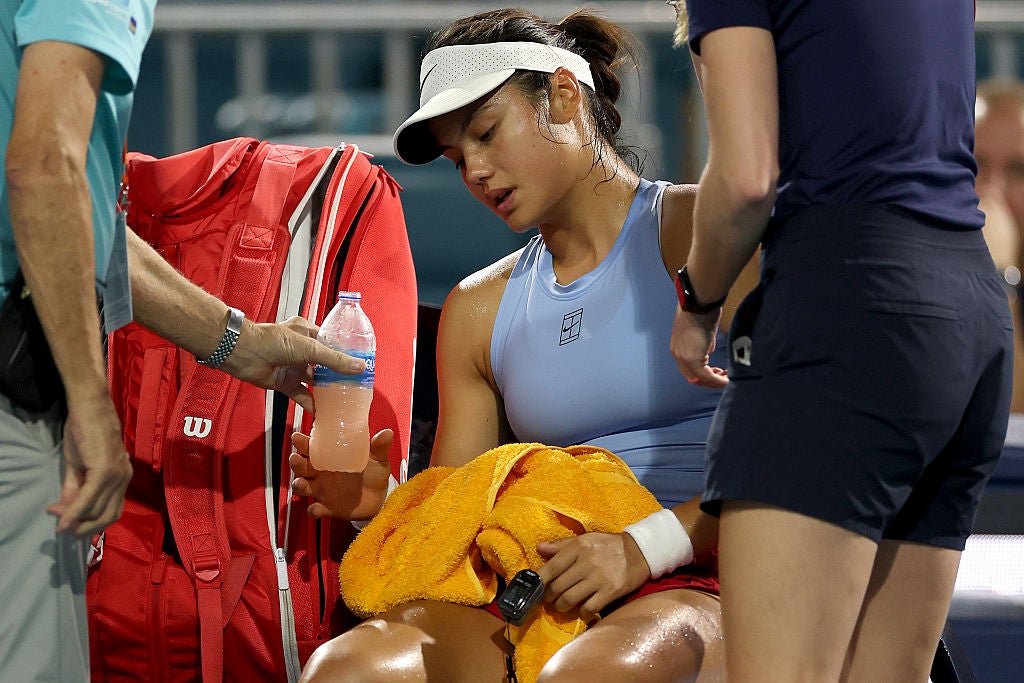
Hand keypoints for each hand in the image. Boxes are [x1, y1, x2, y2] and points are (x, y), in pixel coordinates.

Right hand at [46, 395, 132, 536]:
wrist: (90, 407)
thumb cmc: (86, 432)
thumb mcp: (78, 465)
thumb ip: (75, 488)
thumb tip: (68, 511)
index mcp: (121, 479)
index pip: (109, 511)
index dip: (88, 521)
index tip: (65, 523)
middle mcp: (124, 480)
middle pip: (107, 517)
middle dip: (84, 528)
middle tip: (62, 528)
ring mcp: (117, 476)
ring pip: (98, 511)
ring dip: (75, 519)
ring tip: (55, 514)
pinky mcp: (105, 471)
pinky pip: (90, 499)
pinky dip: (75, 512)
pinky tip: (62, 521)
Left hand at [220, 316, 365, 413]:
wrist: (243, 353)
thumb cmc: (272, 341)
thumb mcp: (310, 348)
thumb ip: (334, 359)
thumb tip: (357, 366)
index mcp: (307, 332)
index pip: (331, 344)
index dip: (345, 353)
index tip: (359, 364)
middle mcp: (301, 349)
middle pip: (324, 364)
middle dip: (337, 374)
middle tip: (354, 384)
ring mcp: (293, 367)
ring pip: (314, 380)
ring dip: (326, 390)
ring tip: (343, 399)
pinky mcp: (284, 382)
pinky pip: (301, 394)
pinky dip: (311, 403)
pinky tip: (322, 411)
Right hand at [289, 428, 392, 519]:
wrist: (379, 497)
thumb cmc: (373, 473)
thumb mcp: (377, 458)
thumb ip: (379, 446)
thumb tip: (387, 433)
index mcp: (329, 457)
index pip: (312, 447)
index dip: (303, 442)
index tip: (298, 437)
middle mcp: (321, 473)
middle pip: (302, 466)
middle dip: (296, 462)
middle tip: (295, 458)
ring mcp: (323, 490)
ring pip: (304, 486)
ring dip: (299, 485)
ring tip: (300, 483)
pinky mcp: (328, 507)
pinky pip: (317, 509)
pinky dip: (314, 510)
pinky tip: (316, 509)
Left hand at [535, 531, 650, 621]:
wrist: (639, 552)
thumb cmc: (608, 545)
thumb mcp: (585, 539)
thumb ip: (561, 545)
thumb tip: (539, 548)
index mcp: (579, 546)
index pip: (552, 567)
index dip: (539, 581)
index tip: (534, 589)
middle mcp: (587, 562)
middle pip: (558, 586)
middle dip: (550, 596)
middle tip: (549, 599)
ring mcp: (599, 578)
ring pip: (570, 599)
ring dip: (562, 606)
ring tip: (562, 605)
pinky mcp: (611, 591)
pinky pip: (588, 608)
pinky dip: (582, 613)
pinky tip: (582, 610)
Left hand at [670, 305, 727, 387]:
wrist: (699, 302)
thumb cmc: (701, 310)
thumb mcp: (701, 330)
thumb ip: (703, 343)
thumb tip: (708, 350)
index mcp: (678, 347)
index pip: (688, 368)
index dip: (702, 373)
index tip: (716, 371)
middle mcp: (678, 354)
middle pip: (692, 377)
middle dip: (708, 381)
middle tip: (722, 378)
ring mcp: (684, 357)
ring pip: (699, 378)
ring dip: (713, 381)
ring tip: (725, 379)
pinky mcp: (693, 358)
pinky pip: (706, 376)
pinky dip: (717, 380)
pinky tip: (725, 379)